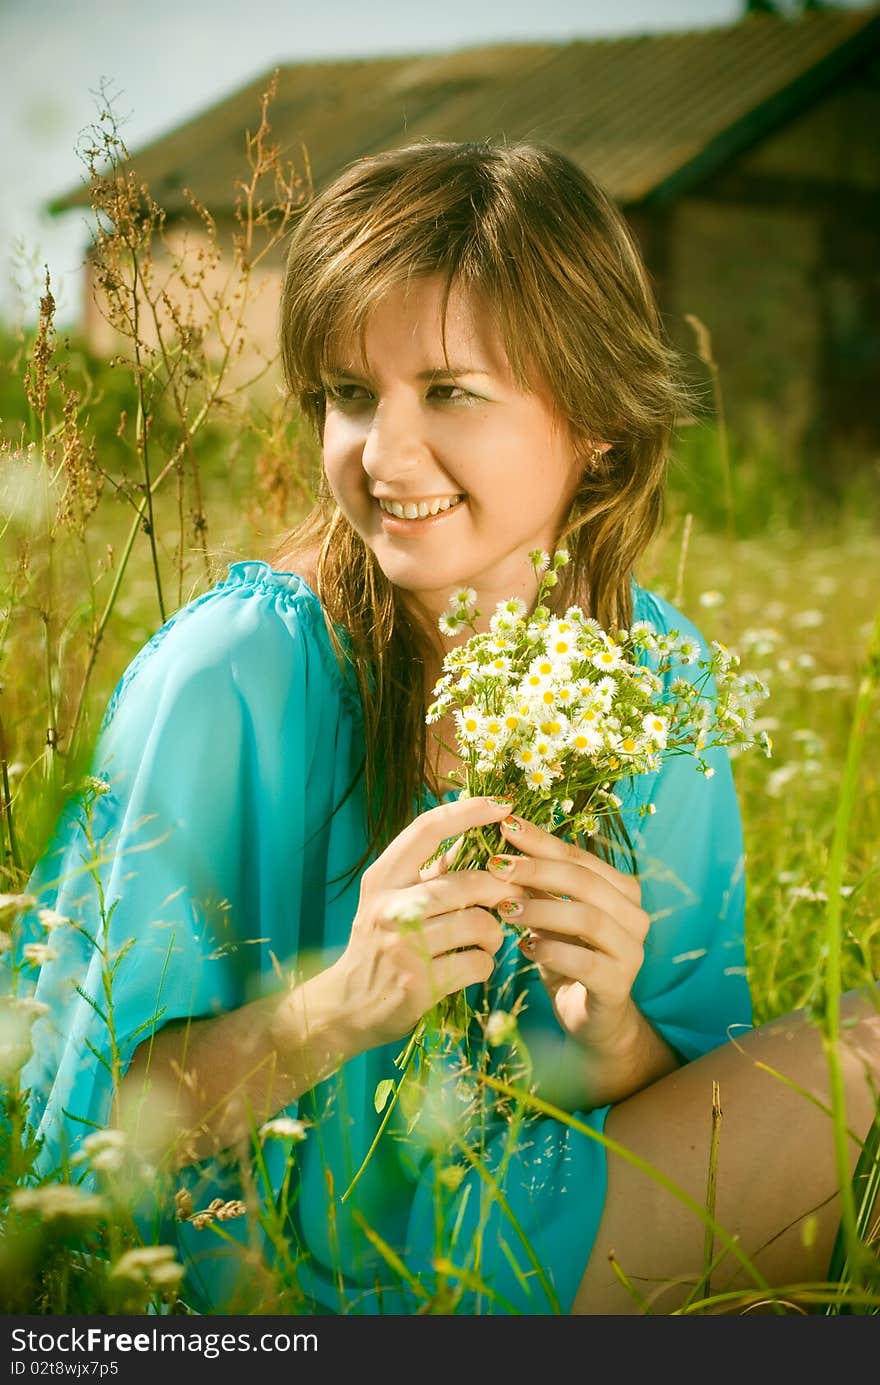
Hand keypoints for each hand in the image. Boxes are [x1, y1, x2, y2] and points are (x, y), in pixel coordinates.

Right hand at [327, 797, 529, 1053]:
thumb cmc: (378, 947)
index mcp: (382, 879)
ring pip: (479, 924)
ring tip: (488, 940)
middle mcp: (389, 907)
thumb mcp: (390, 901)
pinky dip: (485, 964)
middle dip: (501, 889)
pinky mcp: (420, 984)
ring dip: (494, 934)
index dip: (467, 812)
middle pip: (467, 882)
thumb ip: (427, 872)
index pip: (426, 830)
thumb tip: (473, 835)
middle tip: (513, 897)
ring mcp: (403, 947)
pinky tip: (473, 966)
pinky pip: (478, 963)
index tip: (502, 804)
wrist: (346, 1006)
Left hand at [489, 815, 649, 1060]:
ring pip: (587, 919)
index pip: (579, 857)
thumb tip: (502, 842)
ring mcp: (632, 951)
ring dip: (541, 910)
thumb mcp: (549, 915)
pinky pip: (586, 963)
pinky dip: (552, 952)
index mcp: (622, 890)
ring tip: (505, 909)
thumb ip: (535, 884)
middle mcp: (635, 915)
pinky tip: (526, 948)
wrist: (590, 1018)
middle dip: (537, 870)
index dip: (542, 840)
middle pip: (585, 882)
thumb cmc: (567, 956)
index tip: (505, 825)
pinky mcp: (620, 985)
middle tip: (496, 866)